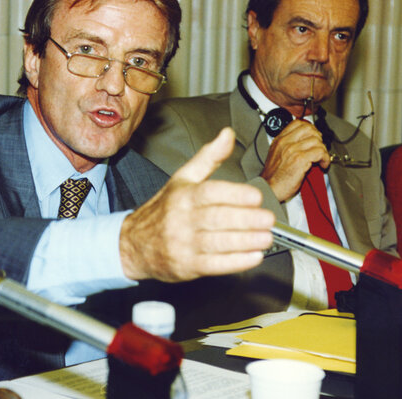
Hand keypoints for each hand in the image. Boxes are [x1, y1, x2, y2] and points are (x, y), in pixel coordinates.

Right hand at [119, 127, 274, 281]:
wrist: (133, 244)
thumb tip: (227, 135)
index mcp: (184, 195)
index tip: (256, 197)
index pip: (211, 192)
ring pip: (219, 243)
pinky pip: (215, 265)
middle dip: (247, 220)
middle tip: (268, 220)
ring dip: (247, 241)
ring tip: (266, 237)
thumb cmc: (163, 210)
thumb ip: (209, 157)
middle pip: (218, 218)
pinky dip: (237, 262)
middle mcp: (182, 219)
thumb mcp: (183, 178)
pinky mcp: (187, 266)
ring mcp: (183, 244)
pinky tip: (253, 256)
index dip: (236, 195)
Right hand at [260, 119, 330, 201]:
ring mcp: (292, 150)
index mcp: (279, 140)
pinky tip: (322, 165)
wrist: (268, 188)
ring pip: (317, 140)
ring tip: (321, 159)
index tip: (314, 137)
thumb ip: (287, 146)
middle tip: (319, 148)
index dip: (310, 129)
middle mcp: (285, 142)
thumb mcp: (276, 155)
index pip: (298, 123)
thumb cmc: (273, 176)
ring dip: (323, 150)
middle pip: (309, 129)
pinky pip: (319, 152)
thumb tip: (304, 142)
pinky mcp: (300, 159)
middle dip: (318, 138)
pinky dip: (325, 158)